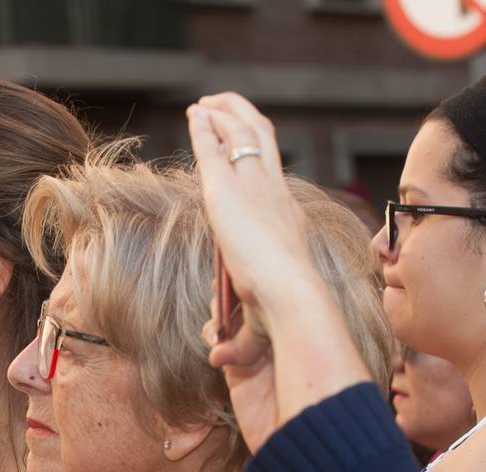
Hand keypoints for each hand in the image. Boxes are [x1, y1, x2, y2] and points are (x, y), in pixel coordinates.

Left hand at [187, 93, 370, 440]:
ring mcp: (253, 189)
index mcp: (286, 218)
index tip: (238, 147)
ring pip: (242, 134)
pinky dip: (205, 128)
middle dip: (242, 118)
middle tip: (222, 106)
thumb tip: (214, 354)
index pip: (271, 176)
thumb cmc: (285, 318)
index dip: (255, 156)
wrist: (291, 302)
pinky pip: (215, 147)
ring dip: (223, 114)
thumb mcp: (256, 323)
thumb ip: (234, 336)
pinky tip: (195, 115)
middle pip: (263, 142)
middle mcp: (275, 195)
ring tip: (206, 103)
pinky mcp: (227, 190)